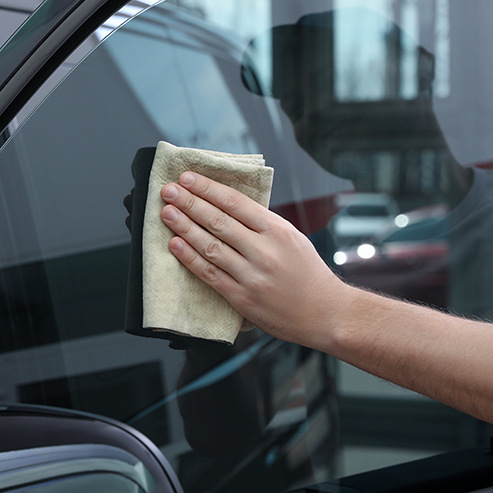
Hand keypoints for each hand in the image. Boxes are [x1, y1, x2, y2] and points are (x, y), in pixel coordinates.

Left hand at [158, 171, 348, 348]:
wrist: (325, 314)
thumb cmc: (307, 274)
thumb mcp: (292, 239)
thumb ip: (262, 224)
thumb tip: (227, 205)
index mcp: (278, 231)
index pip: (236, 203)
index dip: (208, 189)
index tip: (188, 178)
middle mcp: (264, 250)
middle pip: (219, 221)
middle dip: (190, 203)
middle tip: (168, 191)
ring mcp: (252, 274)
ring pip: (210, 246)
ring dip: (184, 227)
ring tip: (167, 213)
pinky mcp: (242, 297)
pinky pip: (210, 273)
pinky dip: (190, 258)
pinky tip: (175, 245)